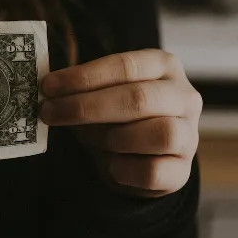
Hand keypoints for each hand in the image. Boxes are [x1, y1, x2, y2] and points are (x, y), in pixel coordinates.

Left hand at [39, 49, 201, 197]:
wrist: (136, 160)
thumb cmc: (114, 119)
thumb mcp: (98, 96)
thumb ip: (80, 90)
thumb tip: (48, 93)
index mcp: (163, 67)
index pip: (125, 66)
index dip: (84, 77)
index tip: (48, 87)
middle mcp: (184, 97)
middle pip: (138, 98)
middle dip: (86, 107)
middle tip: (50, 112)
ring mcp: (189, 135)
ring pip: (159, 133)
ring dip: (112, 138)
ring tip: (90, 140)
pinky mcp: (183, 171)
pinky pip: (154, 171)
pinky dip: (124, 169)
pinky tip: (110, 165)